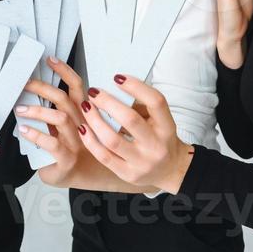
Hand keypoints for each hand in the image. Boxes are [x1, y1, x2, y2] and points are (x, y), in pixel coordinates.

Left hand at [15, 61, 87, 187]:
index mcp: (82, 113)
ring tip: (20, 110)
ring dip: (38, 111)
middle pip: (64, 99)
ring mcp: (77, 142)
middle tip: (24, 84)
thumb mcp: (67, 126)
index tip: (50, 60)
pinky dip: (36, 134)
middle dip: (42, 88)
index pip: (77, 87)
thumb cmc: (71, 148)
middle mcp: (82, 124)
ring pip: (60, 118)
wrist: (80, 176)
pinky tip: (24, 131)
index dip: (65, 71)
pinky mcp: (67, 158)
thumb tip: (30, 93)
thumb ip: (55, 111)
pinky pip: (52, 143)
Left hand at [77, 75, 193, 193]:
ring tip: (86, 106)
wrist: (170, 170)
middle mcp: (156, 146)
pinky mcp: (127, 174)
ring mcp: (141, 163)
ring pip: (112, 139)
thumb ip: (143, 105)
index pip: (156, 102)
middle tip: (94, 91)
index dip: (136, 87)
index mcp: (167, 127)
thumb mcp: (160, 120)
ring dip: (95, 120)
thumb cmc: (160, 138)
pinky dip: (90, 141)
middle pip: (130, 120)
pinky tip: (83, 128)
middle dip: (108, 102)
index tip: (117, 77)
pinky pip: (104, 156)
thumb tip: (116, 85)